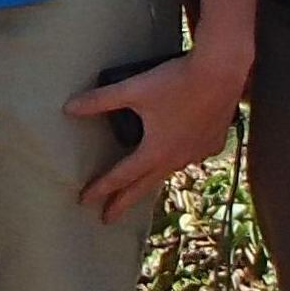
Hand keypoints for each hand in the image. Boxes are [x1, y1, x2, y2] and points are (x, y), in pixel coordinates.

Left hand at [67, 53, 247, 225]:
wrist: (221, 72)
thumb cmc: (174, 81)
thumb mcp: (132, 90)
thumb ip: (100, 101)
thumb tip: (68, 108)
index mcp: (155, 151)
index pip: (121, 176)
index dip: (101, 188)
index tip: (85, 201)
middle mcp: (177, 159)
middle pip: (145, 186)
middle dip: (123, 202)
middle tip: (107, 218)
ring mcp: (198, 152)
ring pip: (170, 171)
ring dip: (152, 180)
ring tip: (143, 184)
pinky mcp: (214, 142)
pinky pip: (193, 157)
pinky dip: (181, 159)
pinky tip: (180, 155)